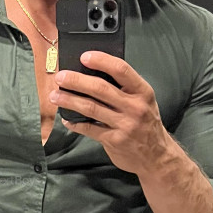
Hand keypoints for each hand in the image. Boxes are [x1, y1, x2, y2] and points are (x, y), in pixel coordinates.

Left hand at [49, 51, 171, 178]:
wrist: (157, 156)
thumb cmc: (146, 123)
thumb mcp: (143, 102)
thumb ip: (124, 89)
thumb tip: (92, 74)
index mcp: (142, 92)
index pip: (121, 70)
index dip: (101, 61)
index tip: (84, 56)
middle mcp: (135, 107)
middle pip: (100, 88)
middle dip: (76, 81)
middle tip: (60, 77)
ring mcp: (125, 125)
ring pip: (91, 108)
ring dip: (70, 100)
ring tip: (55, 96)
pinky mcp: (114, 140)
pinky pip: (89, 129)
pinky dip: (75, 123)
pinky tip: (66, 118)